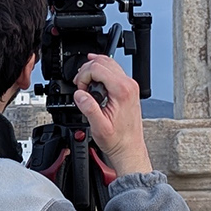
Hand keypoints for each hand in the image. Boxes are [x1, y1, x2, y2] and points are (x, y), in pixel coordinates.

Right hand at [73, 54, 153, 176]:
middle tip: (80, 86)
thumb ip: (89, 108)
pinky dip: (100, 70)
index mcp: (122, 91)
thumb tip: (79, 94)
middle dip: (86, 71)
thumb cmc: (117, 140)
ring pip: (108, 62)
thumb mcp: (99, 127)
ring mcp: (130, 85)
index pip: (97, 68)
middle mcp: (128, 85)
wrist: (129, 148)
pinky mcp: (128, 88)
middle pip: (102, 62)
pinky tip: (93, 75)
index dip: (83, 76)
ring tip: (84, 82)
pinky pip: (113, 70)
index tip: (80, 88)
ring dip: (92, 68)